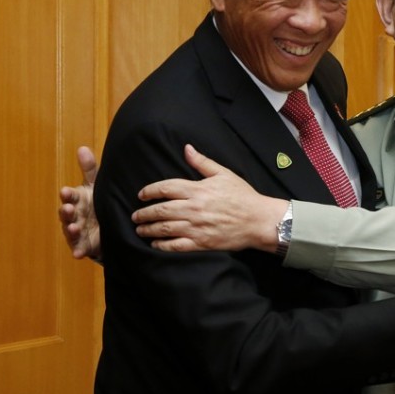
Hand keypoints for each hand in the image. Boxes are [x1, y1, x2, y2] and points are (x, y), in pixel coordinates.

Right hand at [58, 146, 101, 259]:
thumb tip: (82, 148)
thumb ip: (90, 169)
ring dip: (71, 229)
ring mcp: (78, 231)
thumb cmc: (98, 201)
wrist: (109, 224)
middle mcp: (74, 215)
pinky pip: (79, 249)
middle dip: (66, 211)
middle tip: (67, 208)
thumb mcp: (95, 185)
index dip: (68, 195)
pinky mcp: (84, 245)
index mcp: (77, 199)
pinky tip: (78, 254)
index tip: (66, 191)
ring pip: (71, 230)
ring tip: (74, 227)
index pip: (70, 196)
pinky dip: (78, 251)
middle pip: (67, 213)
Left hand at [133, 144, 287, 252]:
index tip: (141, 195)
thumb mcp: (224, 174)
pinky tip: (155, 244)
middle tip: (135, 215)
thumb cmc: (243, 196)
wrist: (259, 220)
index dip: (150, 191)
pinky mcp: (202, 243)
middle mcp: (194, 208)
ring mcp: (197, 227)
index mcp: (197, 189)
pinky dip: (162, 245)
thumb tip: (186, 148)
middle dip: (144, 213)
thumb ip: (202, 162)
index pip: (165, 188)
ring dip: (149, 229)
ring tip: (140, 229)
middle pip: (161, 210)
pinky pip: (176, 245)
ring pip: (165, 228)